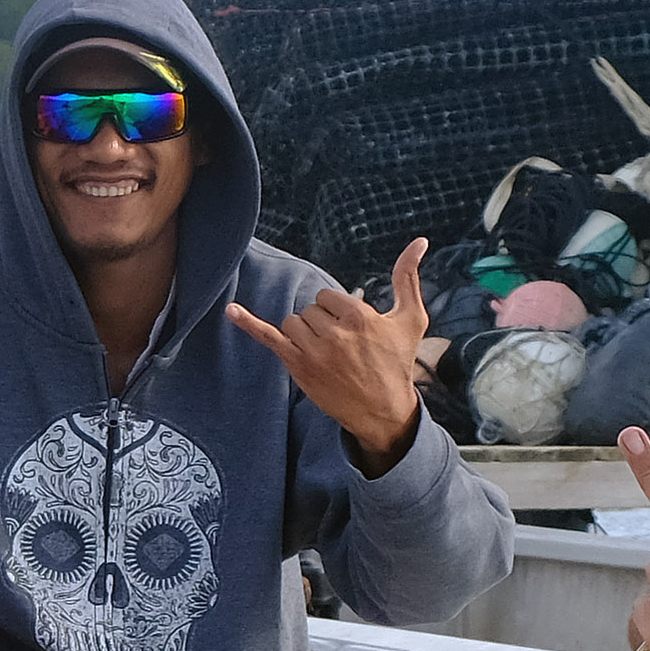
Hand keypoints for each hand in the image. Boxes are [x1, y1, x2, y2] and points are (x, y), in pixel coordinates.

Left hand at [227, 239, 434, 468]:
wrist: (383, 409)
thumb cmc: (397, 361)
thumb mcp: (411, 318)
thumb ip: (408, 278)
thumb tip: (419, 242)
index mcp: (358, 315)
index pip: (328, 296)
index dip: (338, 312)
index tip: (352, 332)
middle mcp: (333, 331)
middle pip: (310, 309)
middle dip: (323, 324)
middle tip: (343, 348)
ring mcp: (312, 349)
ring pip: (293, 322)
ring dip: (305, 333)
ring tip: (326, 353)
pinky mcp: (297, 365)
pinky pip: (268, 336)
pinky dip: (248, 323)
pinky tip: (230, 310)